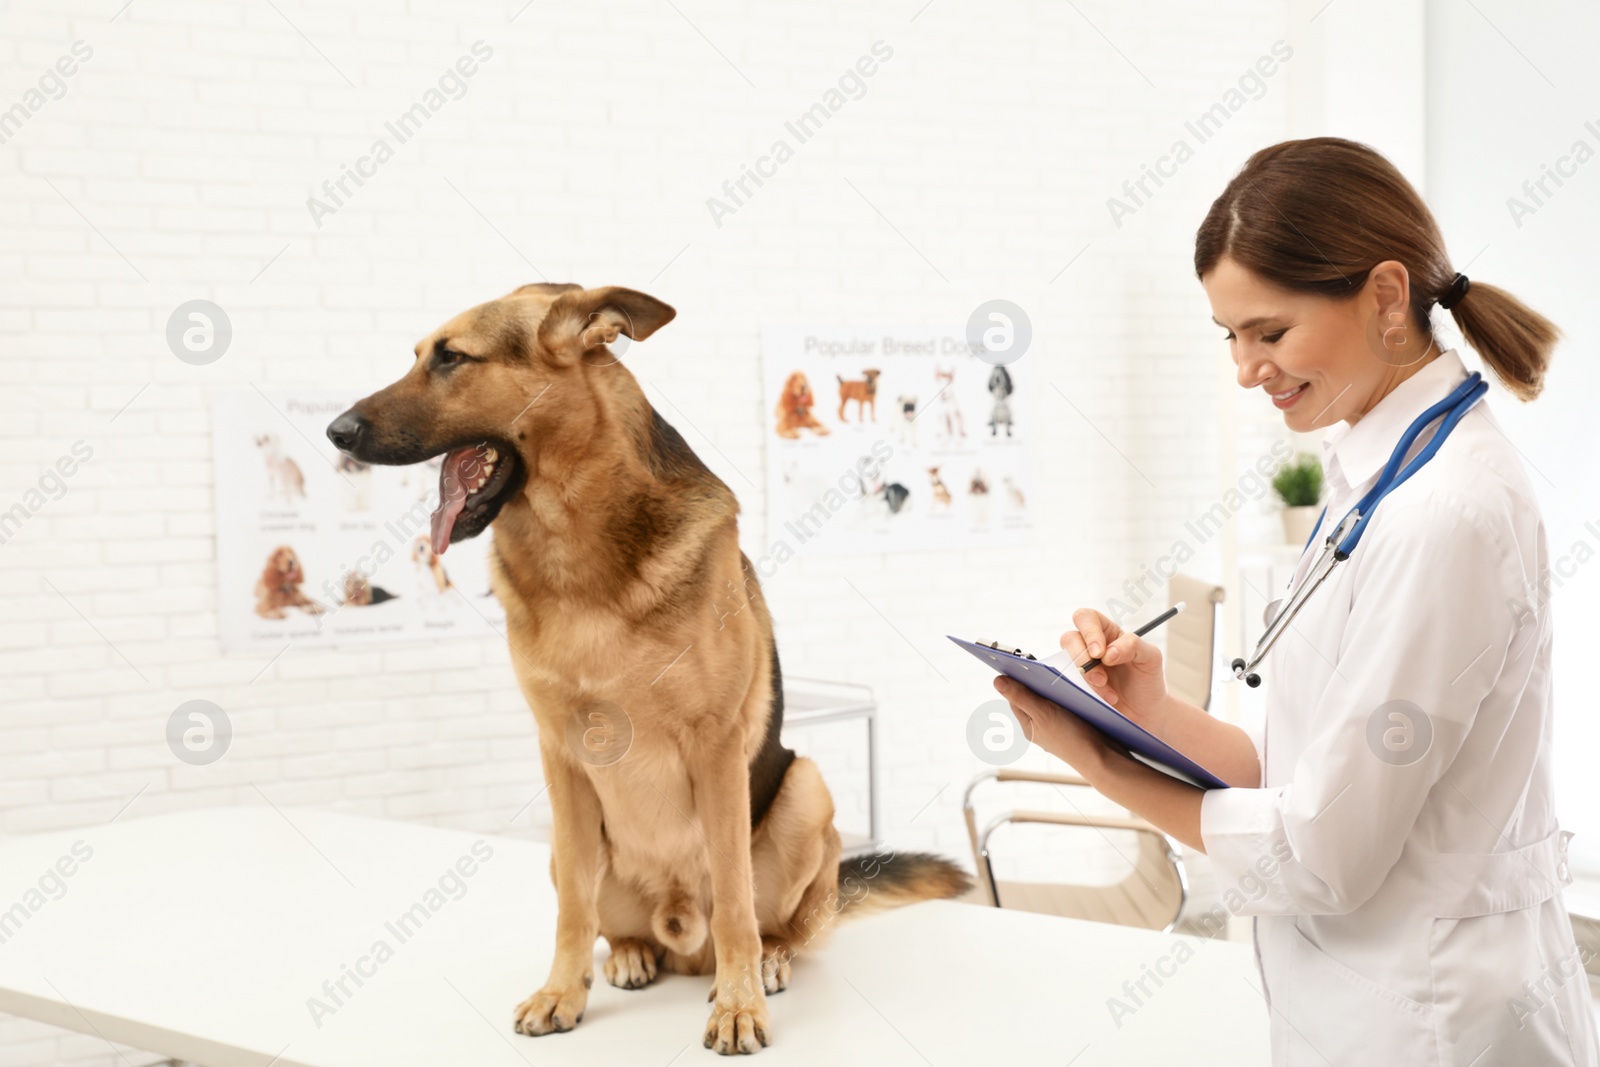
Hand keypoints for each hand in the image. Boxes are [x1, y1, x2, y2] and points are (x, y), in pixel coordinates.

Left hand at [993, 675, 1122, 776]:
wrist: (1103, 757)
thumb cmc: (1071, 739)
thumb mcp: (1043, 714)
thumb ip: (1021, 697)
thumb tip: (996, 681)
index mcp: (1027, 724)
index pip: (1014, 695)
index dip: (1017, 677)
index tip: (1022, 661)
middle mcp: (1038, 724)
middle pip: (1032, 694)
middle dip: (1038, 680)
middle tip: (1046, 667)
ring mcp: (1055, 724)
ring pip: (1050, 698)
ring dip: (1055, 686)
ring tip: (1063, 676)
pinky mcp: (1072, 721)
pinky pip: (1065, 702)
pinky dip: (1068, 693)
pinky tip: (1076, 687)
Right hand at [1061, 607, 1171, 738]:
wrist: (1145, 713)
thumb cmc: (1148, 680)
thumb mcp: (1151, 658)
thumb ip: (1133, 646)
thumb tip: (1107, 652)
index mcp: (1107, 632)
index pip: (1087, 618)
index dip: (1089, 632)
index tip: (1100, 653)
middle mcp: (1089, 647)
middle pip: (1069, 638)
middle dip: (1082, 658)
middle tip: (1100, 678)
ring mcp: (1080, 667)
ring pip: (1067, 663)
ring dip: (1085, 679)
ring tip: (1109, 694)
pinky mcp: (1076, 686)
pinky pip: (1067, 684)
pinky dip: (1083, 693)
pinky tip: (1103, 700)